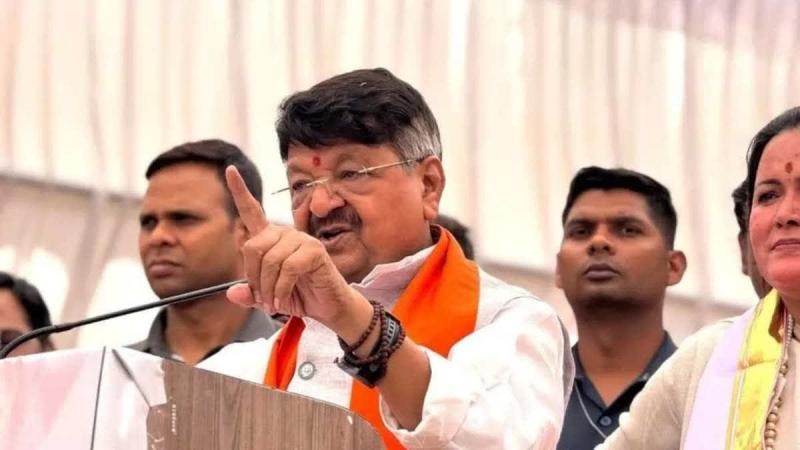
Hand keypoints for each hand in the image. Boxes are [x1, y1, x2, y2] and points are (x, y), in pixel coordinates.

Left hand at [224, 166, 369, 334]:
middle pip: (253, 247)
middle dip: (253, 278)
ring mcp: (302, 240)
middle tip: (261, 298)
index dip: (240, 190)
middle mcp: (285, 234)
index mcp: (271, 239)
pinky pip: (288, 268)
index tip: (229, 170)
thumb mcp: (268, 297)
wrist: (327, 307)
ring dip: (268, 288)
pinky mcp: (314, 251)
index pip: (252, 211)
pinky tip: (282, 299)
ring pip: (270, 260)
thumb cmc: (300, 295)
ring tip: (273, 303)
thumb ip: (250, 293)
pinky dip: (281, 289)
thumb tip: (233, 292)